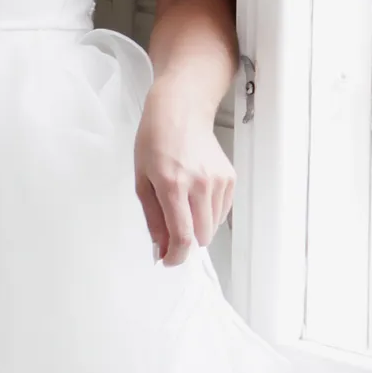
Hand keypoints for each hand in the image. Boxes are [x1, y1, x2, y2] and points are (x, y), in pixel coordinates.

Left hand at [134, 84, 235, 265]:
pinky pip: (222, 211)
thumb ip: (153, 218)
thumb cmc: (155, 142)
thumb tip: (161, 248)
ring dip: (198, 226)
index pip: (182, 236)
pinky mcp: (229, 178)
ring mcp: (218, 180)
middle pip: (201, 236)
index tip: (169, 261)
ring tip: (183, 203)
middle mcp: (199, 184)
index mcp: (172, 185)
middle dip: (186, 242)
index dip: (176, 256)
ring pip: (213, 226)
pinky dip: (209, 213)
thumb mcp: (142, 181)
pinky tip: (196, 195)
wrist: (180, 112)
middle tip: (172, 231)